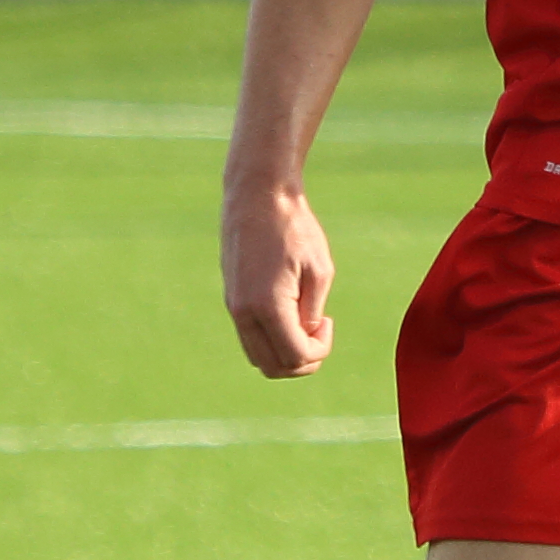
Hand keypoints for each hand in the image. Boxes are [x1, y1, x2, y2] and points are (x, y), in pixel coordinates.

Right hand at [223, 178, 335, 377]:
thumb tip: (305, 338)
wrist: (258, 193)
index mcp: (267, 306)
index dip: (319, 351)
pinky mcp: (231, 296)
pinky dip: (271, 337)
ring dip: (284, 352)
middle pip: (272, 366)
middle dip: (301, 361)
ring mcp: (233, 305)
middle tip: (318, 332)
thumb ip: (311, 312)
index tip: (328, 321)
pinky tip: (289, 310)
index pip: (294, 356)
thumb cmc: (294, 227)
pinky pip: (249, 335)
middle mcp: (243, 311)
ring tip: (304, 322)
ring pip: (257, 355)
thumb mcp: (319, 270)